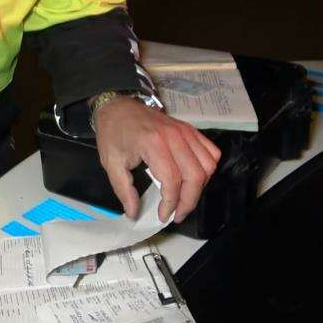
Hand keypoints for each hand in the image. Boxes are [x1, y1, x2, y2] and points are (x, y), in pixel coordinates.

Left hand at [94, 97, 220, 222]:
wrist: (118, 106)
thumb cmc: (113, 133)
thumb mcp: (111, 163)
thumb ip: (124, 190)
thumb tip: (134, 212)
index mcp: (153, 143)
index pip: (172, 180)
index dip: (171, 203)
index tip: (163, 216)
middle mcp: (174, 136)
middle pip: (195, 175)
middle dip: (189, 201)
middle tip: (177, 214)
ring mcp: (185, 131)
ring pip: (207, 165)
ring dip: (199, 187)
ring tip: (185, 199)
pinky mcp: (190, 130)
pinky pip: (211, 151)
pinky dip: (207, 169)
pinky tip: (194, 178)